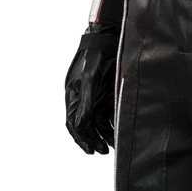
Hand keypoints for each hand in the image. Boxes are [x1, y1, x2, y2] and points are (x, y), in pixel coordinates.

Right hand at [65, 29, 118, 154]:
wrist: (108, 39)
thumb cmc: (95, 58)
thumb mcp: (90, 80)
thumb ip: (86, 102)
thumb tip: (80, 124)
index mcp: (73, 95)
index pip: (74, 123)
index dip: (81, 138)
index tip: (90, 150)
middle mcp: (83, 99)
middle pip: (86, 125)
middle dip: (93, 139)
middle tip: (102, 152)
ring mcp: (95, 97)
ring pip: (97, 122)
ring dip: (103, 134)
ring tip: (111, 146)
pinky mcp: (106, 95)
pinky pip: (107, 115)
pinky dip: (111, 125)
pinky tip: (118, 133)